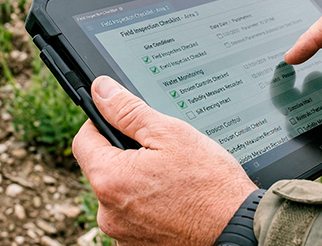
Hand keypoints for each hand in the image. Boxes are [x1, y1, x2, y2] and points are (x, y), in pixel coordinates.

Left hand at [72, 76, 258, 245]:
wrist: (238, 228)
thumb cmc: (210, 184)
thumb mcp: (170, 133)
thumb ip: (129, 110)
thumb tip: (101, 91)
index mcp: (110, 179)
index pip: (84, 140)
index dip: (103, 123)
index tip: (126, 122)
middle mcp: (108, 212)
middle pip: (104, 168)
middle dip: (127, 155)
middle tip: (162, 152)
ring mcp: (122, 233)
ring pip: (121, 193)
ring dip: (139, 181)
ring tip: (174, 179)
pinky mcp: (137, 245)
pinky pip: (134, 215)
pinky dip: (150, 205)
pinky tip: (176, 199)